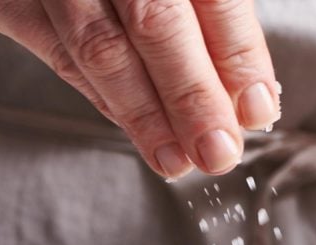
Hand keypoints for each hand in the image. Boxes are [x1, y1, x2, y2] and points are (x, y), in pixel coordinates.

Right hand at [0, 0, 280, 178]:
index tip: (259, 107)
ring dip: (143, 114)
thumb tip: (251, 85)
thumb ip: (213, 6)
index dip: (237, 54)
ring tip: (176, 158)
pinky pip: (56, 52)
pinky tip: (131, 124)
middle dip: (192, 98)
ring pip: (97, 49)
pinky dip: (99, 95)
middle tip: (219, 151)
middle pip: (155, 21)